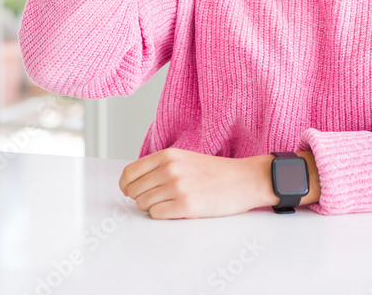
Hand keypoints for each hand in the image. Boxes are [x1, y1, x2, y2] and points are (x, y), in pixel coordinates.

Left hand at [119, 148, 268, 219]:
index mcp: (168, 155)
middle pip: (134, 191)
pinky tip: (177, 209)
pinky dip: (163, 215)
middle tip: (157, 198)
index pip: (130, 173)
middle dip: (142, 198)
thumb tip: (134, 182)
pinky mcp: (186, 205)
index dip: (126, 185)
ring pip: (144, 204)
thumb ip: (161, 166)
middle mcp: (170, 169)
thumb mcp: (185, 158)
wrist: (244, 180)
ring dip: (153, 207)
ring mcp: (177, 187)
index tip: (130, 191)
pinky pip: (157, 214)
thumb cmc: (217, 172)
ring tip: (171, 203)